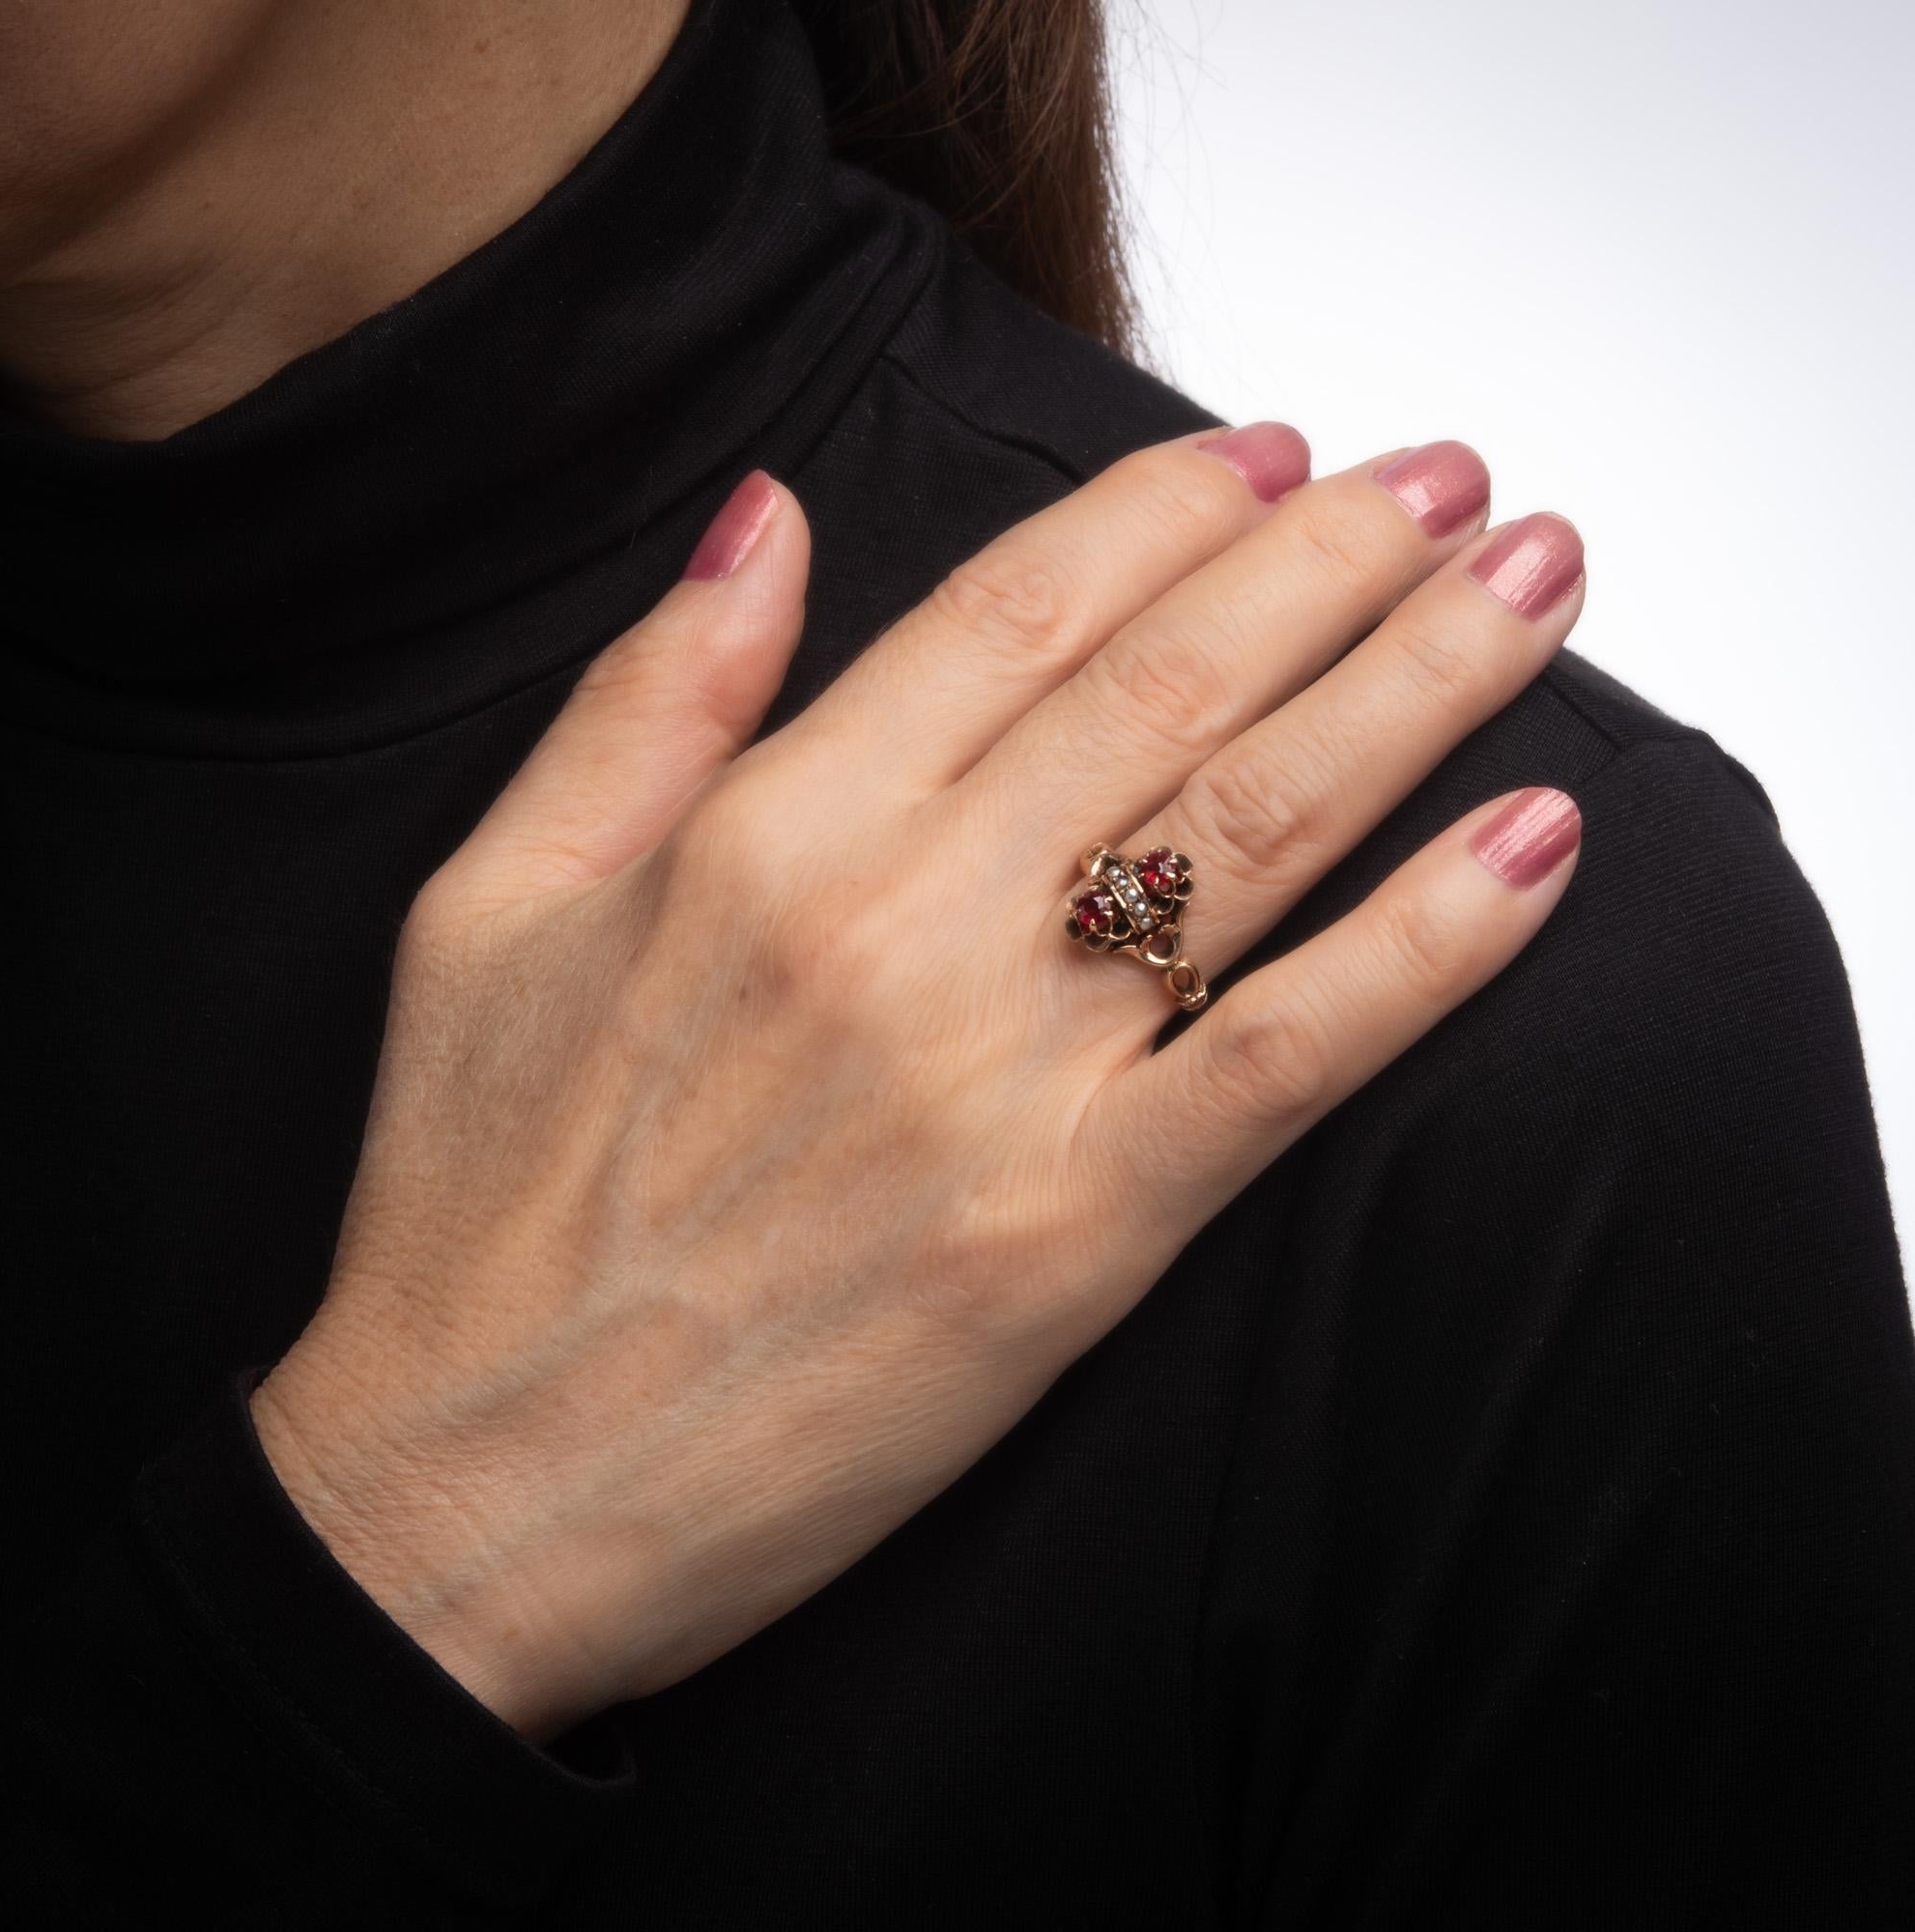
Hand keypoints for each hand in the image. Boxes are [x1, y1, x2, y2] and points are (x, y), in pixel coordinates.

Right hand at [251, 429, 1585, 1739]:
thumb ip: (648, 699)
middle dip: (1342, 558)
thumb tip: (768, 517)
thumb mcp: (495, 906)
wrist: (479, 1489)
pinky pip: (1283, 1059)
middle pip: (1172, 688)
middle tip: (1457, 485)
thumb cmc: (478, 1209)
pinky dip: (1426, 949)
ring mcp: (998, 1083)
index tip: (1269, 455)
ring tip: (1535, 591)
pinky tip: (1533, 848)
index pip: (1018, 608)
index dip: (1166, 511)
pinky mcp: (1070, 1239)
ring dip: (1418, 691)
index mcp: (764, 835)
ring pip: (1253, 833)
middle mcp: (900, 929)